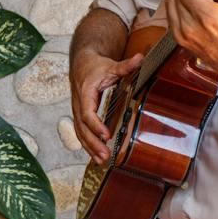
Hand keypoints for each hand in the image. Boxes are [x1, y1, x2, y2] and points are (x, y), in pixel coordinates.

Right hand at [70, 49, 144, 165]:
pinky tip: (95, 155)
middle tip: (105, 155)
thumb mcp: (110, 65)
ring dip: (89, 148)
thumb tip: (140, 58)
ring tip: (101, 160)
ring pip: (79, 132)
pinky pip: (80, 132)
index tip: (106, 136)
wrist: (81, 63)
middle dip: (93, 143)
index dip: (96, 126)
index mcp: (85, 93)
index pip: (87, 113)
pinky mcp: (79, 115)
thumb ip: (125, 65)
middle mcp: (78, 104)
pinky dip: (87, 145)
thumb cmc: (95, 65)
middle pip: (82, 128)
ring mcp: (77, 111)